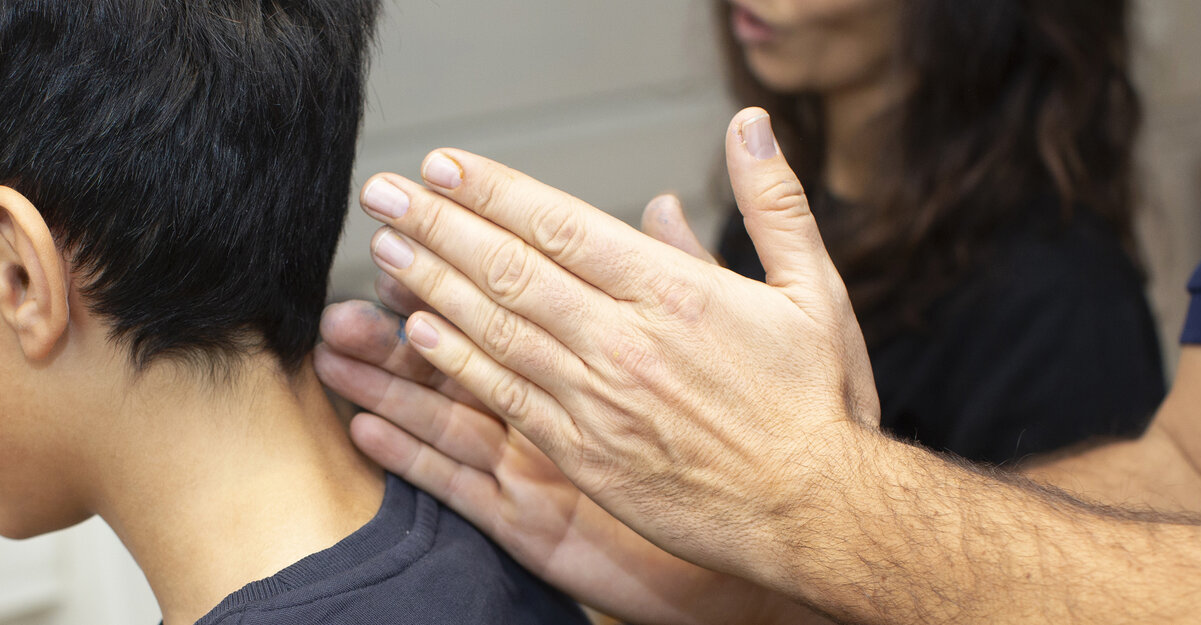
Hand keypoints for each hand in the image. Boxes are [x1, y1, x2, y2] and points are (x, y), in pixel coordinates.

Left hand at [351, 108, 876, 586]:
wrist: (814, 510)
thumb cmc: (815, 404)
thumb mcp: (812, 289)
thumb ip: (773, 204)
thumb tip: (749, 129)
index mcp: (672, 291)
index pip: (561, 223)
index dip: (493, 192)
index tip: (444, 167)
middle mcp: (624, 339)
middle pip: (511, 269)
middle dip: (439, 226)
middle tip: (385, 195)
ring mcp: (599, 399)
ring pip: (496, 330)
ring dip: (433, 285)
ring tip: (384, 251)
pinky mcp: (587, 456)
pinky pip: (507, 400)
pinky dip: (459, 365)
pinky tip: (419, 334)